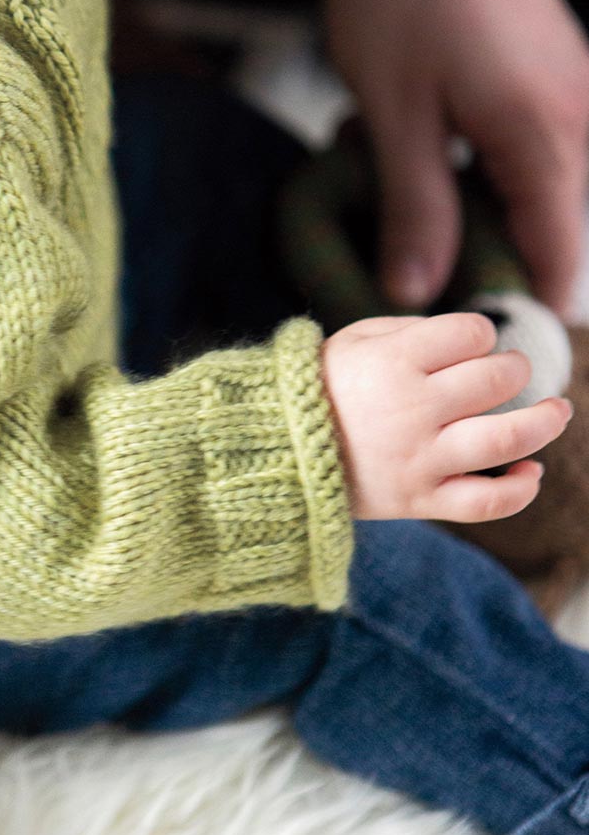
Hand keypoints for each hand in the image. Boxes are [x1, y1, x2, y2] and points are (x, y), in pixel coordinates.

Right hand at [322, 312, 572, 521]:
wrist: (276, 452)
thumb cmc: (322, 387)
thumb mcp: (355, 339)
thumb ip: (414, 331)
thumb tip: (475, 339)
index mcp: (393, 362)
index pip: (471, 334)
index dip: (480, 333)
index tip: (471, 341)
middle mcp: (412, 409)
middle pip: (496, 380)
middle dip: (515, 369)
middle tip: (509, 371)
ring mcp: (420, 458)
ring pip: (506, 440)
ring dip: (545, 422)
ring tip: (557, 411)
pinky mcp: (421, 499)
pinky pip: (485, 502)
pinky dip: (520, 489)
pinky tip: (531, 471)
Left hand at [324, 0, 588, 317]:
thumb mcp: (394, 114)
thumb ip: (415, 209)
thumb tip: (416, 290)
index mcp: (547, 139)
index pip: (558, 261)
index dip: (518, 305)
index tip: (469, 333)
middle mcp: (580, 121)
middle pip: (555, 231)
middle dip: (486, 255)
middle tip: (410, 247)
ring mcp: (575, 94)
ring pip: (540, 192)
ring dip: (478, 207)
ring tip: (405, 180)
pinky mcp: (555, 75)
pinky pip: (533, 150)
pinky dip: (483, 166)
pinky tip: (424, 146)